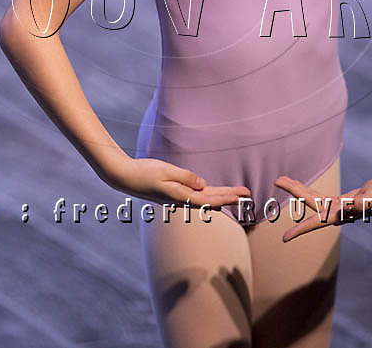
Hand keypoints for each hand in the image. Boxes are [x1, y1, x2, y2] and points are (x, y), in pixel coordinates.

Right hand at [105, 155, 250, 210]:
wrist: (123, 177)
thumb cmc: (144, 172)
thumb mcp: (166, 171)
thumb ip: (186, 178)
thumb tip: (204, 185)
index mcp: (180, 197)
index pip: (209, 200)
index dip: (227, 198)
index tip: (242, 196)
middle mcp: (181, 199)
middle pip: (210, 200)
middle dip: (229, 197)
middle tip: (247, 194)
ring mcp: (177, 196)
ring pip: (204, 198)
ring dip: (221, 195)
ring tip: (236, 193)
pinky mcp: (173, 191)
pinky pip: (195, 194)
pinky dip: (208, 193)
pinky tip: (213, 191)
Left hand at [274, 174, 371, 242]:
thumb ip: (365, 201)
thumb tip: (353, 206)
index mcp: (339, 214)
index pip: (316, 223)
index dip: (300, 230)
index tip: (284, 238)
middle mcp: (333, 212)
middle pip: (309, 201)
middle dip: (293, 191)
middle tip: (276, 180)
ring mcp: (333, 207)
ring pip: (310, 197)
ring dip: (296, 188)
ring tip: (280, 179)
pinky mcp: (335, 201)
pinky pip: (316, 194)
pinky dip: (305, 188)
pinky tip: (295, 183)